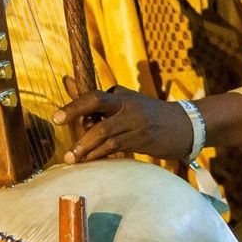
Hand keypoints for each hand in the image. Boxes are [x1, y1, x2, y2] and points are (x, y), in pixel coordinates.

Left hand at [53, 86, 193, 163]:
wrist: (185, 126)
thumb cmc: (148, 115)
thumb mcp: (125, 102)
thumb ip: (96, 99)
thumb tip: (67, 80)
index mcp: (121, 95)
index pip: (93, 95)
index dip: (74, 105)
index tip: (56, 118)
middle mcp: (127, 104)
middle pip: (96, 103)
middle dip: (74, 113)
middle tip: (57, 125)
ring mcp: (135, 122)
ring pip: (104, 131)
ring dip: (84, 146)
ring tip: (71, 158)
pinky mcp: (142, 139)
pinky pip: (115, 146)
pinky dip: (100, 154)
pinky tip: (89, 161)